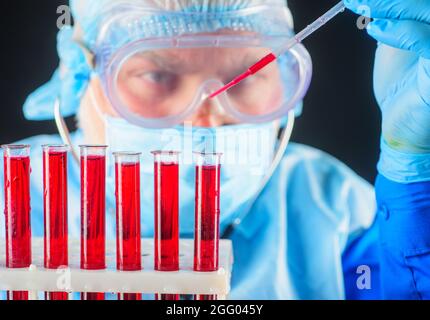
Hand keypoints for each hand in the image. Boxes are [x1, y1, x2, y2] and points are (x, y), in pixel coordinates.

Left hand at [345, 0, 429, 181]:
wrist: (403, 128)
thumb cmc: (403, 88)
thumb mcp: (397, 44)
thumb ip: (397, 17)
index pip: (423, 2)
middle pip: (427, 4)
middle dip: (392, 0)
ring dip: (394, 6)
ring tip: (360, 5)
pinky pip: (428, 42)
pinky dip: (402, 31)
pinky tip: (376, 29)